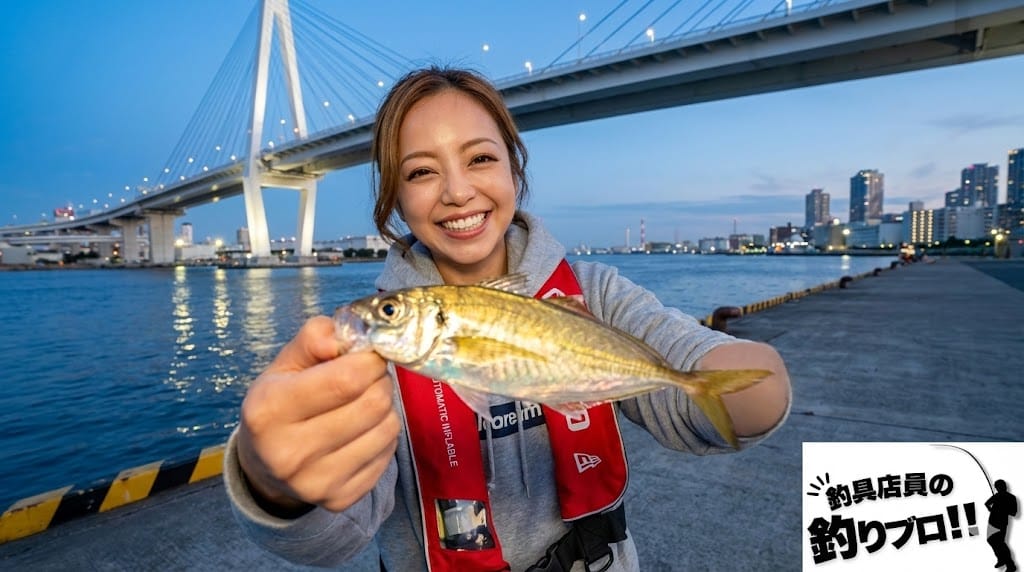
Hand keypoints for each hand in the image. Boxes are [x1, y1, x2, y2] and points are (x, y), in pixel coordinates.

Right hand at [236, 316, 399, 513]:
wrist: (265, 465)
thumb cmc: (281, 401)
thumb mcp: (286, 363)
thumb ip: (315, 338)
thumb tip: (340, 339)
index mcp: (269, 409)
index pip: (346, 379)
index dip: (370, 361)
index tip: (369, 356)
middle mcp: (288, 452)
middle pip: (373, 404)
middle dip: (379, 382)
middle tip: (369, 378)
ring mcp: (314, 482)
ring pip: (387, 429)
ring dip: (385, 409)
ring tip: (365, 404)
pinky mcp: (338, 500)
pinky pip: (387, 456)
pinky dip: (382, 437)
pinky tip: (362, 431)